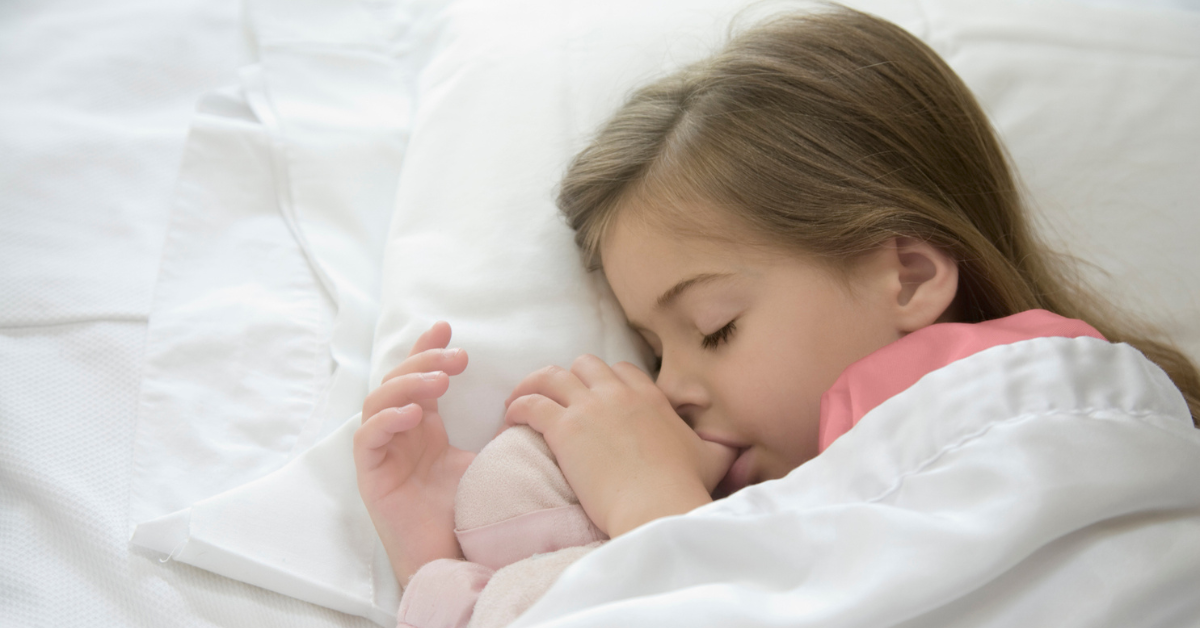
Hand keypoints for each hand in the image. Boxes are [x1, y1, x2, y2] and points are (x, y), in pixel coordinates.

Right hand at [353, 321, 474, 585]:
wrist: (455, 560)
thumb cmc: (470, 512)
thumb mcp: (489, 460)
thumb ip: (498, 432)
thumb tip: (527, 401)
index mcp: (424, 427)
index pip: (419, 377)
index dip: (427, 349)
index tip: (446, 327)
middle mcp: (400, 435)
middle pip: (397, 382)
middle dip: (424, 362)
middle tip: (457, 359)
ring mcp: (383, 454)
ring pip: (378, 402)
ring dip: (407, 385)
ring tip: (439, 383)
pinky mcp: (371, 478)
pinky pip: (366, 439)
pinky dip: (386, 421)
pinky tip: (413, 415)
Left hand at [503, 355, 735, 537]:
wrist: (657, 507)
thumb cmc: (684, 489)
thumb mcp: (713, 459)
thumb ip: (721, 446)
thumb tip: (738, 448)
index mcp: (651, 397)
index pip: (621, 370)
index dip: (604, 379)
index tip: (593, 394)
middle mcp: (619, 394)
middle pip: (584, 364)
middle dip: (567, 376)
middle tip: (554, 396)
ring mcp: (590, 408)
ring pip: (551, 376)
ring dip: (533, 385)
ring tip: (519, 400)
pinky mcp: (565, 430)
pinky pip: (532, 404)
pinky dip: (518, 407)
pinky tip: (511, 419)